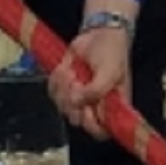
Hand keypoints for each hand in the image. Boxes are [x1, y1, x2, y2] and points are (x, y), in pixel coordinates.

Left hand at [49, 0, 134, 134]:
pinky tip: (65, 68)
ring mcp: (78, 98)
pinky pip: (53, 94)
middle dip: (73, 101)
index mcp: (112, 107)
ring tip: (72, 72)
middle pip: (77, 120)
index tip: (86, 109)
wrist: (98, 32)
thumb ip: (96, 90)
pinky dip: (56, 81)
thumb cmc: (111, 52)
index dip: (91, 125)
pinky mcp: (64, 88)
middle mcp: (94, 106)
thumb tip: (76, 102)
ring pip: (62, 107)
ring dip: (63, 88)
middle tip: (77, 82)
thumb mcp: (110, 71)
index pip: (101, 132)